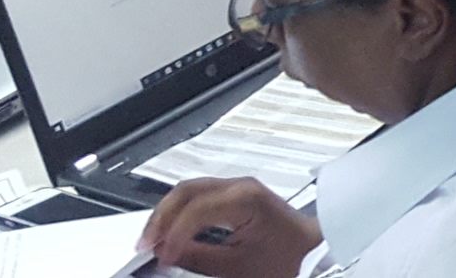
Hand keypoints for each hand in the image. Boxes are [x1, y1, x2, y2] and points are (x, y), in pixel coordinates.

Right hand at [139, 177, 320, 277]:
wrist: (311, 249)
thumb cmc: (285, 257)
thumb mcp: (237, 269)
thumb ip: (197, 259)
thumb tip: (166, 255)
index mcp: (245, 200)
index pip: (195, 209)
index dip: (172, 233)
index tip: (160, 256)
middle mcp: (240, 186)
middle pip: (186, 191)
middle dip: (160, 217)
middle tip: (144, 246)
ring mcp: (237, 186)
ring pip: (189, 190)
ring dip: (166, 213)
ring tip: (151, 241)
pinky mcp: (234, 193)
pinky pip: (198, 195)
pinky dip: (179, 212)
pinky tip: (169, 231)